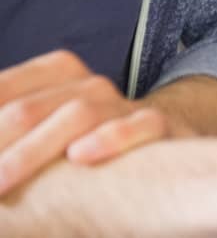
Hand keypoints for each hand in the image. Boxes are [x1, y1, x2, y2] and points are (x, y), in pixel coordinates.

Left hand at [0, 50, 184, 194]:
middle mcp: (89, 85)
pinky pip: (138, 126)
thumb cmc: (83, 142)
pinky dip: (110, 138)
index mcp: (57, 75)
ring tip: (0, 182)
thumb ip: (11, 123)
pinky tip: (81, 157)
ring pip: (77, 115)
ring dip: (32, 151)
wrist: (160, 139)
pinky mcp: (157, 126)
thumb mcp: (44, 128)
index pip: (4, 89)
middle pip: (30, 108)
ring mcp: (123, 105)